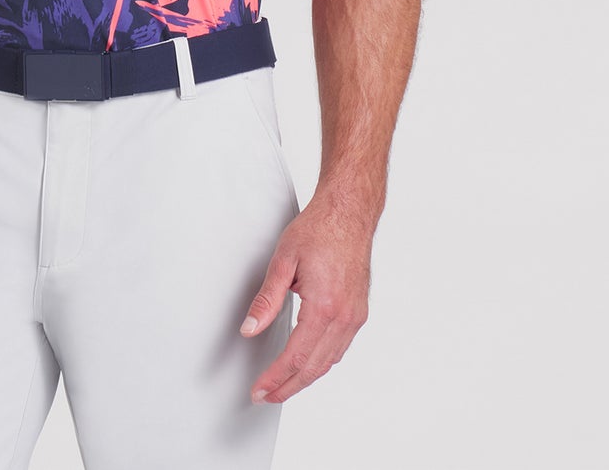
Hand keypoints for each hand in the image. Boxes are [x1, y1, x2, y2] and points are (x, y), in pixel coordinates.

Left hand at [239, 197, 371, 404]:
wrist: (349, 213)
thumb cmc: (319, 229)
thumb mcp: (283, 261)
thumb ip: (266, 299)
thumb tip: (249, 329)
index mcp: (324, 307)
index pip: (295, 357)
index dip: (275, 378)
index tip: (259, 391)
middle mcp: (344, 317)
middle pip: (313, 367)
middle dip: (288, 386)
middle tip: (266, 396)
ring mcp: (355, 316)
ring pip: (329, 361)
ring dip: (305, 377)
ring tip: (283, 385)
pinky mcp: (359, 311)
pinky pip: (340, 348)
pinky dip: (322, 361)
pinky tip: (308, 362)